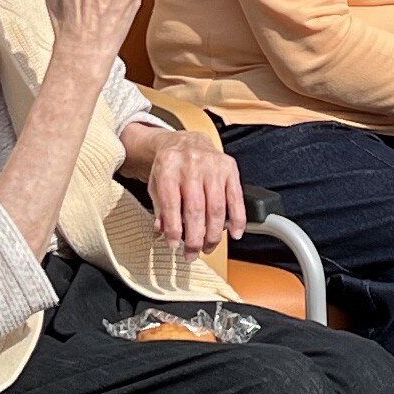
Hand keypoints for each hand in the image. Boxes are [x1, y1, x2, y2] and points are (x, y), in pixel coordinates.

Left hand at [137, 129, 246, 252]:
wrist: (187, 141)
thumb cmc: (170, 166)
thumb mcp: (156, 184)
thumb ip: (159, 209)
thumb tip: (163, 234)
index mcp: (168, 167)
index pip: (171, 204)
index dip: (173, 230)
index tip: (174, 245)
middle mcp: (191, 165)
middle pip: (196, 209)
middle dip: (195, 237)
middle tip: (192, 253)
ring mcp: (213, 166)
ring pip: (216, 207)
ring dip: (214, 234)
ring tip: (208, 247)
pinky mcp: (229, 168)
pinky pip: (236, 198)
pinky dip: (238, 219)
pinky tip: (234, 233)